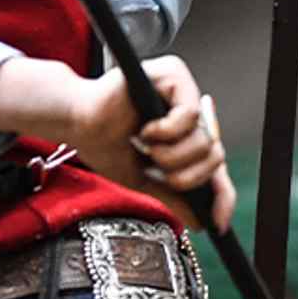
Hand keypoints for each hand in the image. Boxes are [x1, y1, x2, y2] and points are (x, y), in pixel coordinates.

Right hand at [59, 57, 235, 232]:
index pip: (215, 164)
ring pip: (206, 137)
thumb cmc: (102, 142)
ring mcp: (182, 92)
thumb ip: (170, 195)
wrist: (75, 122)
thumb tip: (198, 221)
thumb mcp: (141, 178)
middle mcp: (188, 111)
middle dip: (188, 175)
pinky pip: (190, 113)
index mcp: (183, 134)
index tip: (217, 223)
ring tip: (147, 147)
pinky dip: (169, 130)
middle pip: (215, 154)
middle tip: (161, 172)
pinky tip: (146, 129)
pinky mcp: (173, 75)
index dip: (222, 195)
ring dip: (173, 154)